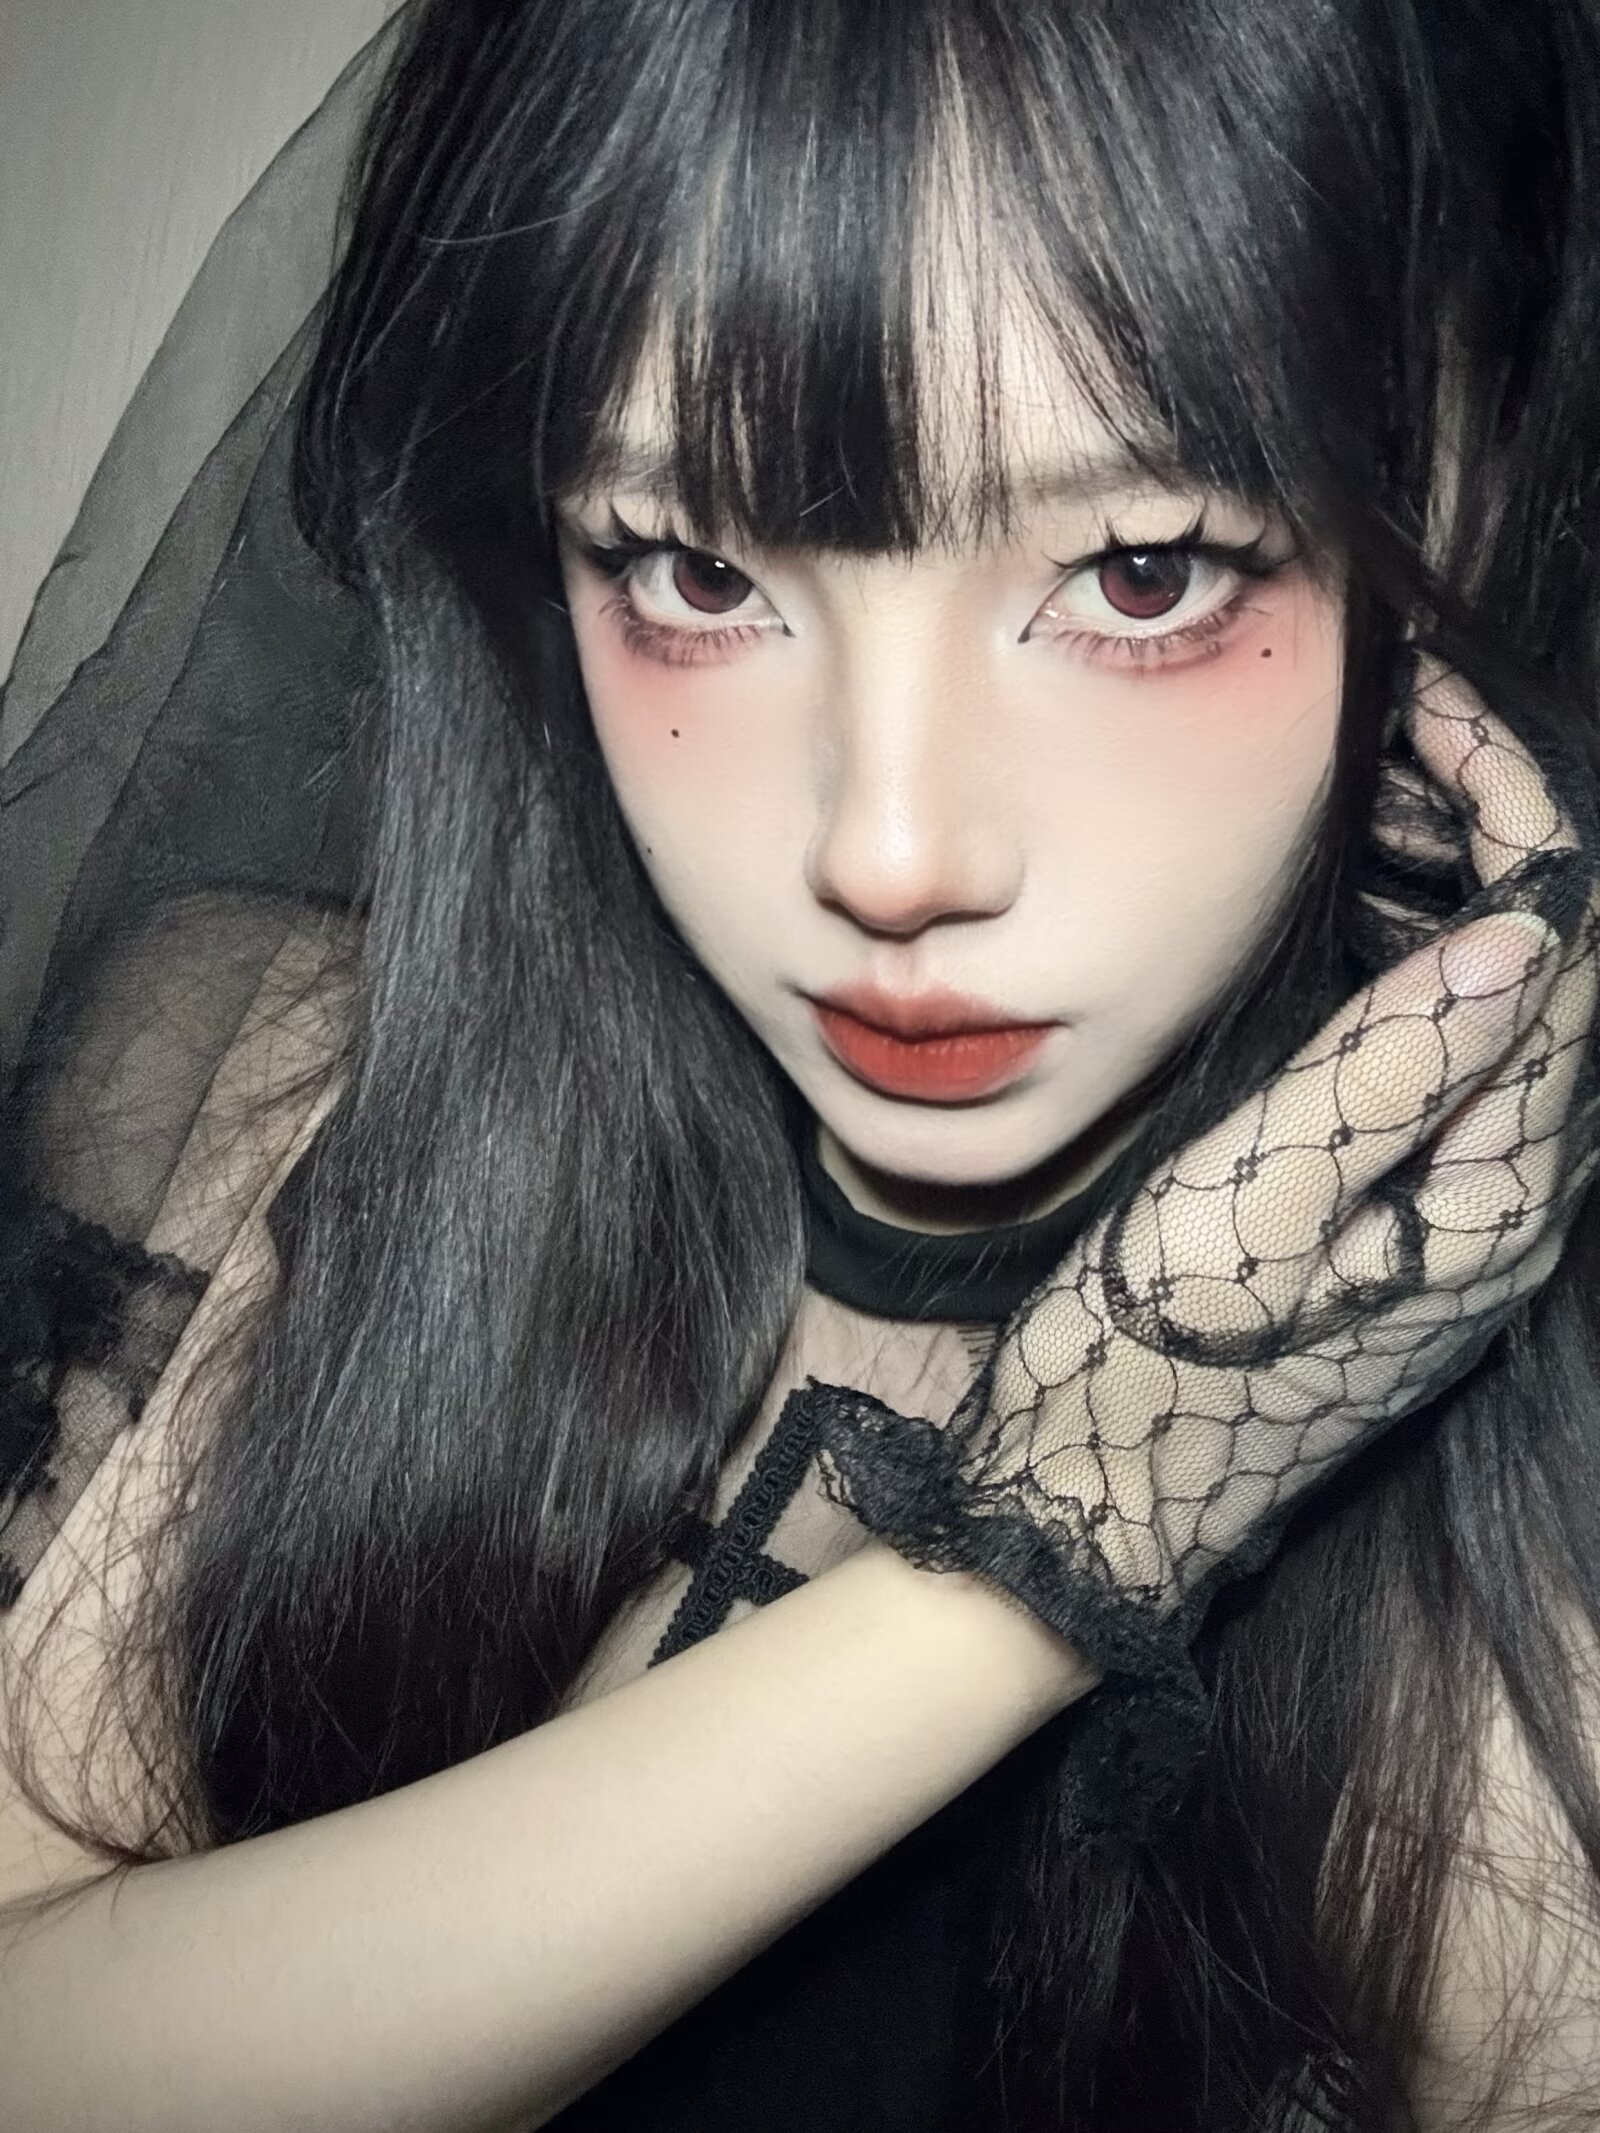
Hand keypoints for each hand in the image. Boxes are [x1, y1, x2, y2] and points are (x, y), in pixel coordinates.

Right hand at [812, 661, 1598, 1663]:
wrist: (1088, 1517)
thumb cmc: (1144, 1373)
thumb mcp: (1253, 1209)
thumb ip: (1387, 1071)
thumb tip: (1524, 930)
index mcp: (1493, 1199)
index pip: (1557, 956)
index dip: (1510, 809)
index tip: (1427, 706)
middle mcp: (1507, 1210)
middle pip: (1553, 978)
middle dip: (1494, 833)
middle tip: (1395, 736)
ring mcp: (1462, 1222)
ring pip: (1509, 1016)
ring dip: (1460, 892)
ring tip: (1376, 802)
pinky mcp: (1408, 1229)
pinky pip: (1457, 1065)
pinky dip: (1420, 967)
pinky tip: (1354, 927)